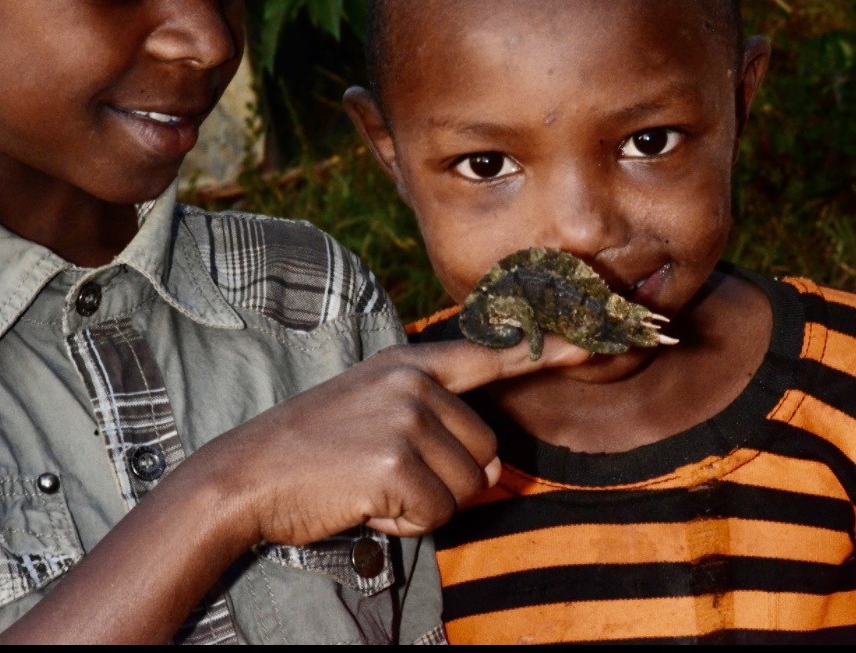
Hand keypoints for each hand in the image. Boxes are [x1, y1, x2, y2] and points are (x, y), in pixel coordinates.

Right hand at [203, 336, 589, 544]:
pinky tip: (364, 502)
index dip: (558, 346)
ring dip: (425, 502)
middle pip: (486, 452)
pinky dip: (405, 521)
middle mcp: (415, 381)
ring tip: (369, 484)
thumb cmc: (317, 451)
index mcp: (413, 364)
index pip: (498, 352)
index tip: (609, 333)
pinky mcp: (394, 460)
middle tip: (382, 473)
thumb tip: (500, 476)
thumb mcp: (379, 419)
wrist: (247, 475)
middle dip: (446, 479)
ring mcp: (405, 417)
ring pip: (467, 485)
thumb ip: (441, 430)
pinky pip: (438, 512)